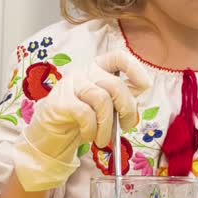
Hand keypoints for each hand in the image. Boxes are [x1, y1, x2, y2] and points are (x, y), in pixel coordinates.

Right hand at [13, 51, 151, 190]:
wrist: (52, 132)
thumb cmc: (82, 118)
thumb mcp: (106, 106)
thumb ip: (122, 100)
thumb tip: (138, 102)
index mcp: (99, 68)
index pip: (118, 57)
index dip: (135, 68)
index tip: (145, 86)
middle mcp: (85, 71)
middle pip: (115, 85)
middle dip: (126, 110)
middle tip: (124, 127)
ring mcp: (71, 84)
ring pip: (101, 100)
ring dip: (107, 126)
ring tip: (103, 139)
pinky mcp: (61, 100)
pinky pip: (85, 113)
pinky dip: (91, 129)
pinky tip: (88, 136)